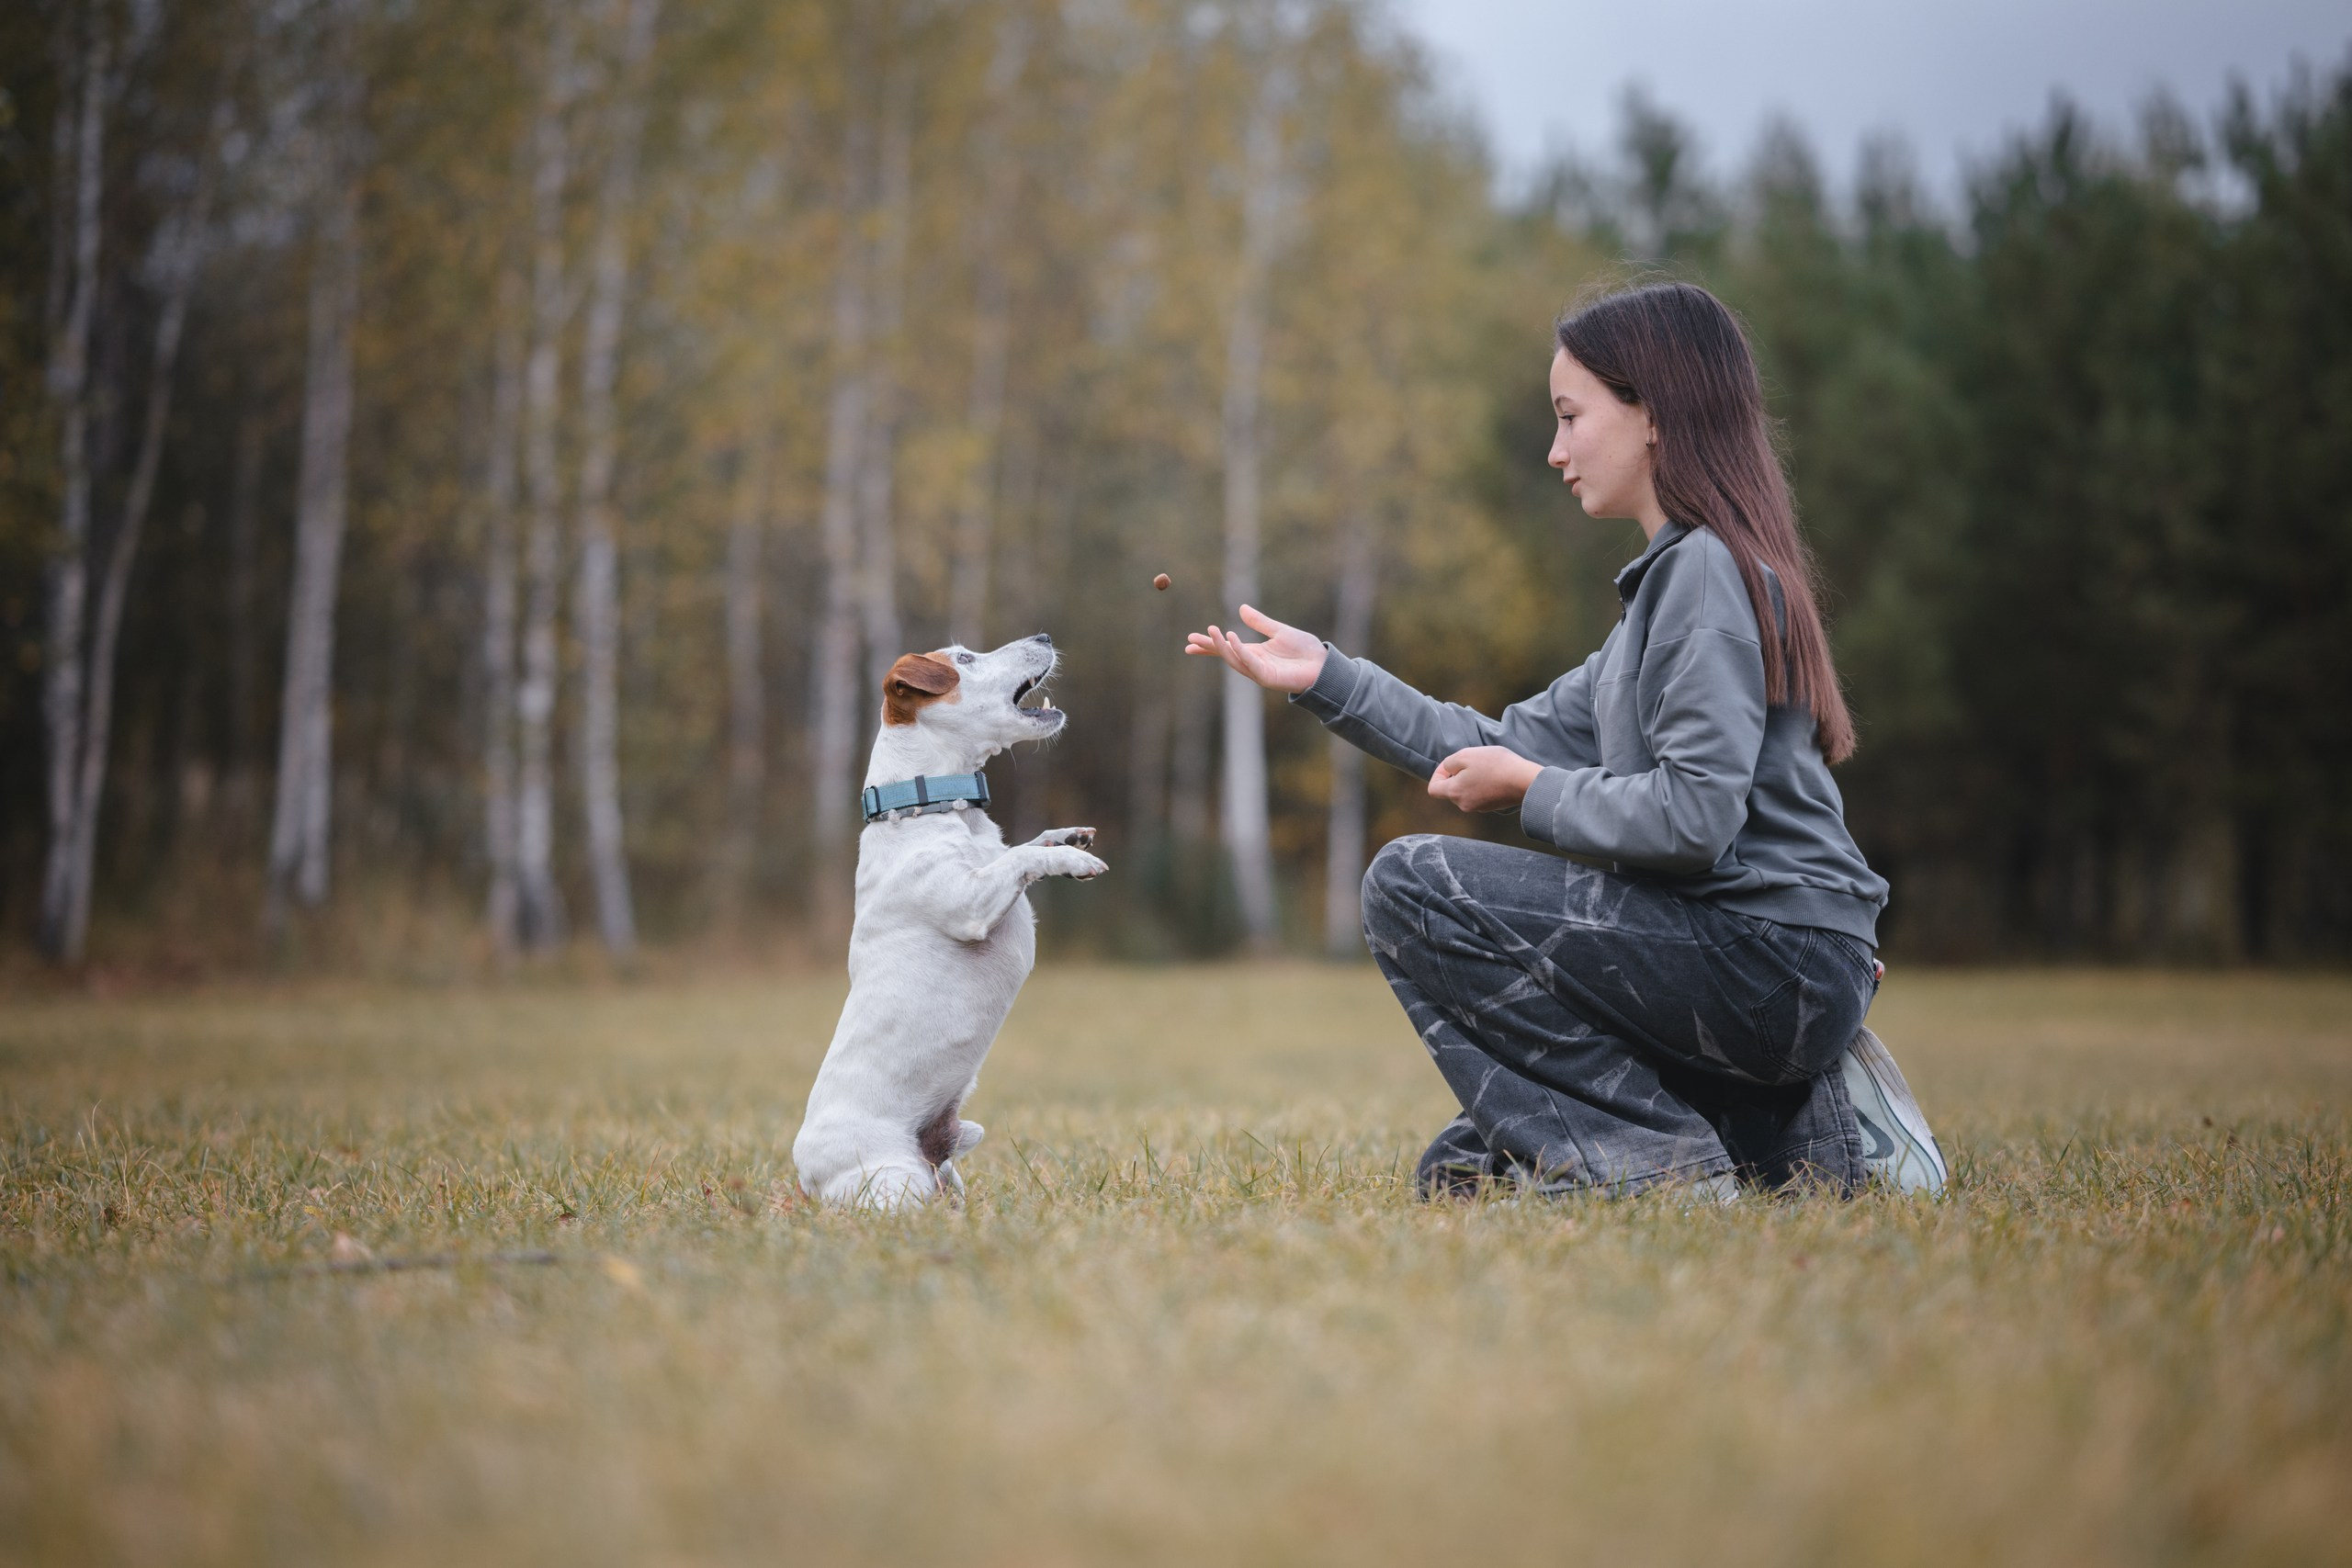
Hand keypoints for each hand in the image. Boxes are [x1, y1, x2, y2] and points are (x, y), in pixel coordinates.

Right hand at [1183, 604, 1327, 693]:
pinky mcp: (1268, 677)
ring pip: (1234, 659)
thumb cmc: (1305, 651)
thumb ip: (1260, 622)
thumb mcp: (1279, 631)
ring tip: (1211, 631)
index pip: (1227, 648)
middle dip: (1209, 647)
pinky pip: (1249, 663)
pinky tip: (1231, 638)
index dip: (1209, 645)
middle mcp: (1254, 663)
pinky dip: (1239, 651)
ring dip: (1221, 646)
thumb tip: (1241, 608)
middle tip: (1190, 640)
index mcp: (1255, 653)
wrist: (1323, 665)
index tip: (1190, 640)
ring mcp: (1259, 672)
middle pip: (1225, 655)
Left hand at [1428, 747, 1542, 813]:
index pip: (1433, 789)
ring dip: (1472, 778)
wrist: (1525, 781)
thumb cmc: (1495, 765)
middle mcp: (1464, 805)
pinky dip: (1484, 784)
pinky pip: (1481, 794)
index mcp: (1454, 793)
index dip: (1438, 774)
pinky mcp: (1493, 806)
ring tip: (1486, 767)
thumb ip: (1449, 763)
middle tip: (1472, 761)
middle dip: (1457, 774)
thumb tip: (1448, 770)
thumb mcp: (1466, 755)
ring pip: (1467, 791)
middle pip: (1451, 790)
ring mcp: (1479, 808)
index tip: (1451, 764)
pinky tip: (1495, 774)